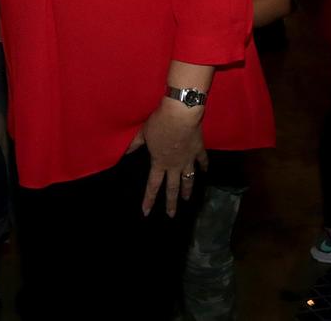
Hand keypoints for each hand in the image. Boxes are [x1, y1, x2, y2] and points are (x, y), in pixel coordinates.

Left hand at [136, 100, 207, 217]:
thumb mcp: (143, 133)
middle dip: (171, 203)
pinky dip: (204, 166)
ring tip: (186, 199)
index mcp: (159, 162)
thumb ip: (134, 145)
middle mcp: (174, 165)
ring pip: (189, 179)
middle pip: (172, 188)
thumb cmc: (159, 123)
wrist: (180, 114)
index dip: (149, 199)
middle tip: (171, 215)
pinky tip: (206, 172)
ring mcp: (188, 159)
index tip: (146, 212)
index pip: (153, 185)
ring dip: (187, 190)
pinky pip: (202, 161)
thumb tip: (124, 153)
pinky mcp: (198, 150)